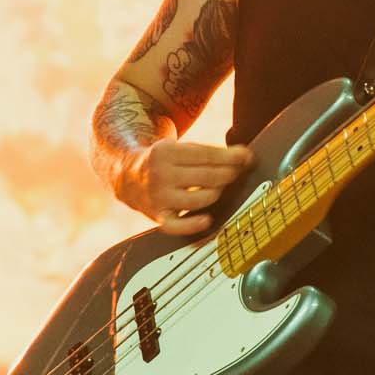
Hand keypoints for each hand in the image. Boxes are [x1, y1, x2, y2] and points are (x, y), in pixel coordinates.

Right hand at [130, 139, 250, 235]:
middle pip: (207, 176)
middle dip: (229, 173)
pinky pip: (177, 226)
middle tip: (237, 172)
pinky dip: (194, 225)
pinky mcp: (158, 216)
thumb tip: (245, 157)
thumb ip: (208, 152)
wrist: (127, 177)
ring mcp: (159, 196)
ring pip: (200, 199)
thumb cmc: (163, 162)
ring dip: (217, 192)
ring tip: (220, 187)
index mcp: (165, 151)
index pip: (207, 155)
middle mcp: (160, 174)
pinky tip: (208, 219)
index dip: (231, 157)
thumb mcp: (177, 148)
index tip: (247, 157)